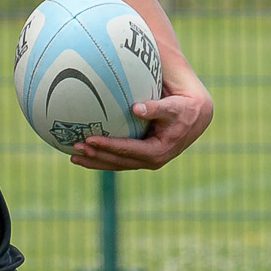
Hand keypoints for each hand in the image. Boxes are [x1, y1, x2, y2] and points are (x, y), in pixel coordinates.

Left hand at [72, 79, 212, 170]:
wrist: (196, 116)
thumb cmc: (184, 108)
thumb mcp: (173, 107)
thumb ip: (156, 108)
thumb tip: (136, 108)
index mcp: (159, 151)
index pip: (129, 151)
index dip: (109, 146)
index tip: (90, 139)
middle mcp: (152, 160)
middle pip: (119, 161)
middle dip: (97, 157)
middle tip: (76, 148)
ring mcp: (146, 160)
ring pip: (116, 164)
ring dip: (95, 161)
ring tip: (73, 156)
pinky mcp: (141, 156)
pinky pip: (119, 159)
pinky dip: (102, 157)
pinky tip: (85, 153)